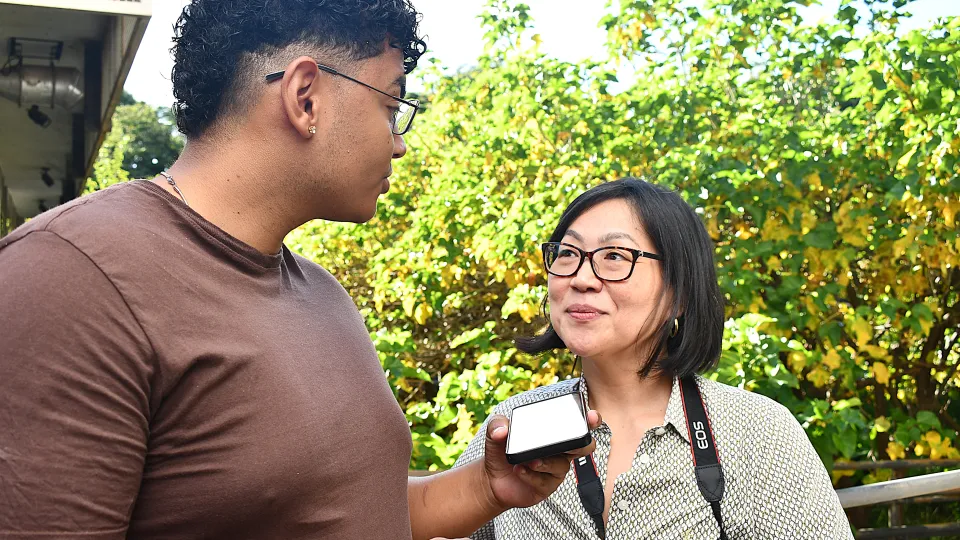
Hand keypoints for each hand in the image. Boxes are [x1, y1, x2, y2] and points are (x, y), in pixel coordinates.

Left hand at [480, 410, 601, 510]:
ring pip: (562, 464)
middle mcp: (559, 450)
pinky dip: (531, 475)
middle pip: (583, 446)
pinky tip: (519, 470)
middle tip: (566, 443)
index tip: (592, 417)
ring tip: (528, 460)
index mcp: (552, 433)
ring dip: (545, 462)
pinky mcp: (547, 486)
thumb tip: (501, 430)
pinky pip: (546, 480)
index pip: (577, 424)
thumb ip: (496, 425)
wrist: (492, 479)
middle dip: (579, 443)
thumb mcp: (495, 433)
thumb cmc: (501, 451)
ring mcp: (555, 469)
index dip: (590, 421)